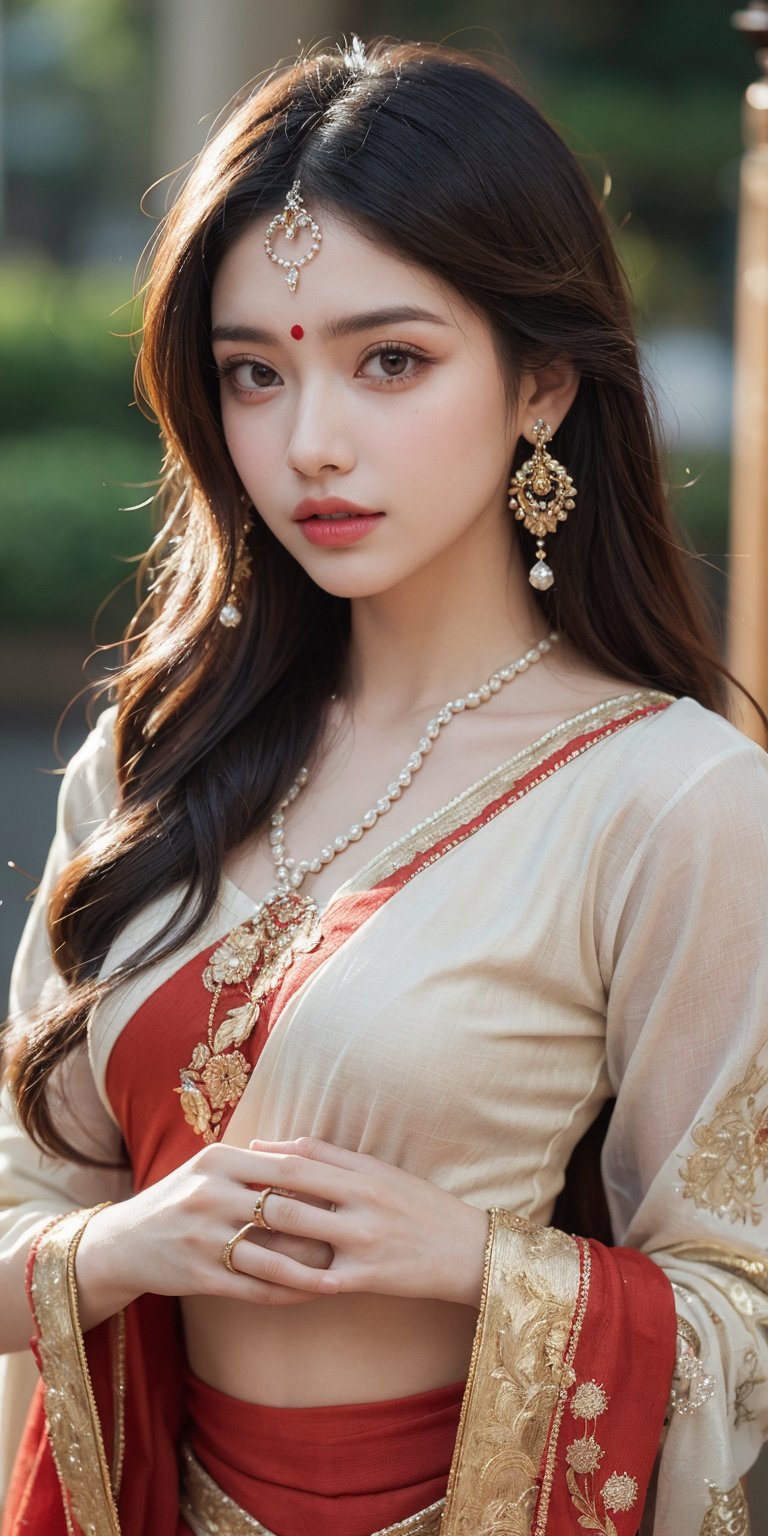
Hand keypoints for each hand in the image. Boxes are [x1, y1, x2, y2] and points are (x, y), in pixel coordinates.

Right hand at [74, 1143, 339, 1330]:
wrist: (123, 1242)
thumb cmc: (179, 1199)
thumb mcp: (209, 1169)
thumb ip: (255, 1163)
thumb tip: (314, 1157)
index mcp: (218, 1162)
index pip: (284, 1166)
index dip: (325, 1179)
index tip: (359, 1190)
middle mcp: (210, 1196)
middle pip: (282, 1210)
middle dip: (326, 1226)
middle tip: (364, 1237)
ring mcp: (203, 1238)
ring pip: (271, 1257)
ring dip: (312, 1271)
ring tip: (346, 1277)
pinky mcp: (199, 1276)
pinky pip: (253, 1288)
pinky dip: (287, 1293)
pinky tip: (312, 1295)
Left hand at [239, 1136, 490, 1307]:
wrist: (469, 1249)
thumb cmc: (421, 1205)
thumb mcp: (382, 1172)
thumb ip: (334, 1158)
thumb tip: (281, 1147)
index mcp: (364, 1173)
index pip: (301, 1159)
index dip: (260, 1160)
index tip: (230, 1161)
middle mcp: (362, 1203)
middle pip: (289, 1196)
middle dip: (248, 1200)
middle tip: (215, 1202)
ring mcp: (364, 1242)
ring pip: (296, 1236)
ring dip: (258, 1239)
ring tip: (227, 1238)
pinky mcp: (368, 1279)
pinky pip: (316, 1281)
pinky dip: (286, 1280)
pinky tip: (260, 1282)